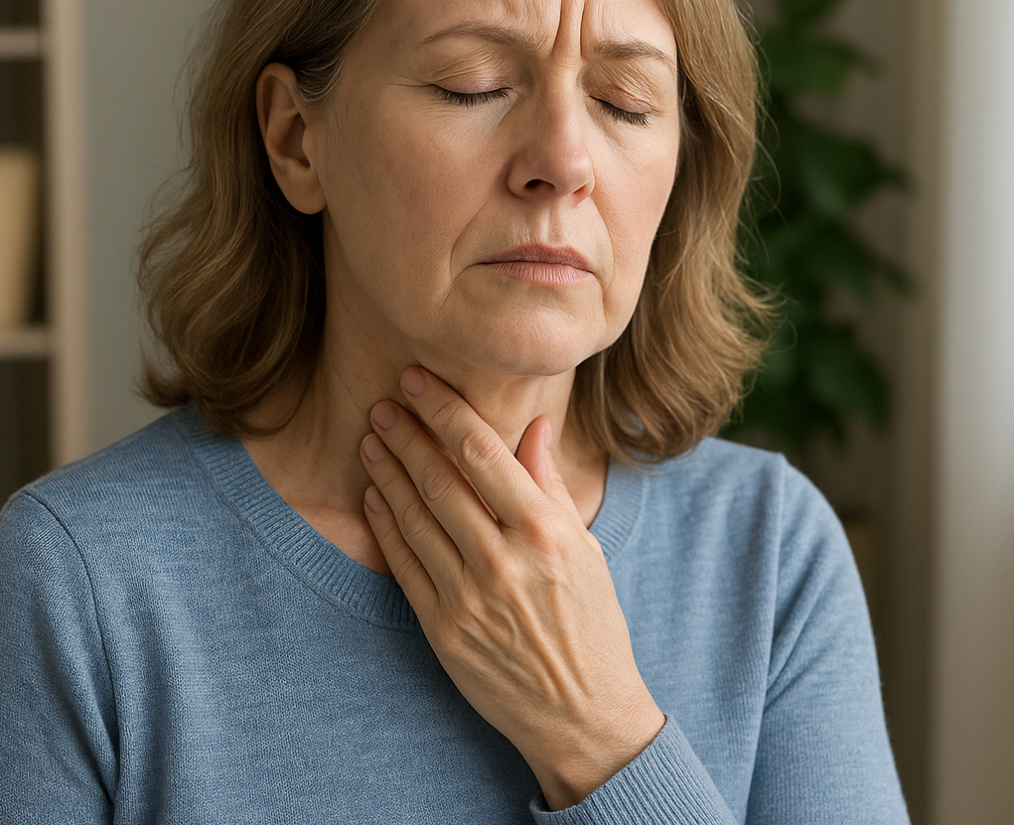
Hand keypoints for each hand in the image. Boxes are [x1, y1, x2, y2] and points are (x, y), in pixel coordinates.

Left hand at [360, 367, 664, 809]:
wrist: (582, 713)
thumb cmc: (591, 622)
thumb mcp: (585, 547)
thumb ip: (550, 485)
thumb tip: (534, 427)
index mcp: (545, 532)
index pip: (481, 452)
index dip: (444, 410)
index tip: (419, 381)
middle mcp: (503, 560)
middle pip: (439, 480)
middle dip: (407, 434)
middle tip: (384, 403)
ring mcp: (467, 598)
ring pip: (414, 518)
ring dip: (388, 473)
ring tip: (372, 440)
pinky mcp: (443, 630)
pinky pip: (404, 565)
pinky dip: (386, 525)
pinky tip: (374, 496)